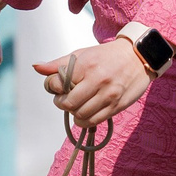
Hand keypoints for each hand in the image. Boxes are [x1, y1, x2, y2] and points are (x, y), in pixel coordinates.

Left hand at [36, 40, 150, 129]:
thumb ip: (58, 63)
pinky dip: (84, 120)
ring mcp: (108, 95)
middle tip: (65, 98)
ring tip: (76, 105)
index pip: (57, 84)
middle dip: (62, 103)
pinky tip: (85, 113)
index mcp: (85, 65)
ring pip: (80, 115)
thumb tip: (36, 67)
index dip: (52, 87)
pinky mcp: (116, 106)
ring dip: (73, 113)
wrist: (139, 57)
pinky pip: (94, 121)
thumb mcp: (82, 54)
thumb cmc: (107, 56)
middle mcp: (97, 80)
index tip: (56, 85)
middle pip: (68, 103)